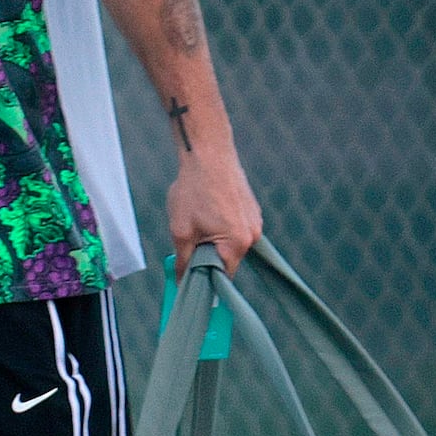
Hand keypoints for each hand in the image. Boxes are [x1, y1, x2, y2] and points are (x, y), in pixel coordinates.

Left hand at [168, 147, 262, 274]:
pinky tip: (205, 211)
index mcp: (238, 243)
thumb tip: (182, 282)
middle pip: (227, 259)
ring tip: (196, 221)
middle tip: (186, 244)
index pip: (223, 276)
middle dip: (206, 256)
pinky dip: (219, 226)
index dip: (205, 279)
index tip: (189, 276)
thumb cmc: (193, 191)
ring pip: (230, 243)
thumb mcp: (180, 230)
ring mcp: (254, 221)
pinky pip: (234, 228)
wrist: (208, 154)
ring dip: (212, 240)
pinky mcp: (251, 209)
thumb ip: (183, 260)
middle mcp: (253, 234)